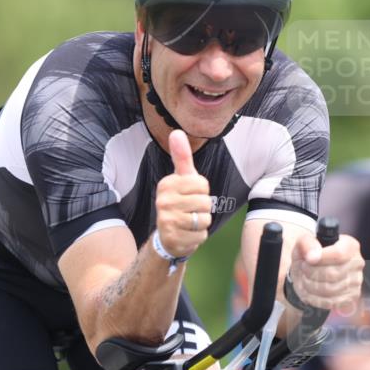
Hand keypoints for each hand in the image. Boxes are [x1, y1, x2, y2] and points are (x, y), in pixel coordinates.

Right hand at [154, 130, 211, 257]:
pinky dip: (198, 237)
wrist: (167, 236)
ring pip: (205, 219)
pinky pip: (201, 235)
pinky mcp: (173, 238)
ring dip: (202, 223)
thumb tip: (176, 131)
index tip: (190, 195)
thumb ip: (181, 157)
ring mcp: (166, 220)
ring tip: (189, 222)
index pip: (202, 184)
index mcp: (167, 184)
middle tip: (190, 211)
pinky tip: (187, 234)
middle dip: (203, 208)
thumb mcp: (182, 179)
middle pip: (205, 202)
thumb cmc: (179, 203)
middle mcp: (163, 201)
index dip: (202, 191)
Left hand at [288, 232, 363, 309]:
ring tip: (305, 279)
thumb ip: (306, 243)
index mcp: (350, 246)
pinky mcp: (350, 298)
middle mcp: (357, 263)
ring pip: (330, 290)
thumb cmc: (309, 255)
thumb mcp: (303, 243)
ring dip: (311, 286)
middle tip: (303, 269)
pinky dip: (315, 298)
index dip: (320, 258)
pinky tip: (310, 290)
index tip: (307, 260)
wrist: (309, 272)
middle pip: (333, 274)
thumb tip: (312, 255)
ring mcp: (355, 282)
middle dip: (312, 273)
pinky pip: (330, 302)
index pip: (339, 254)